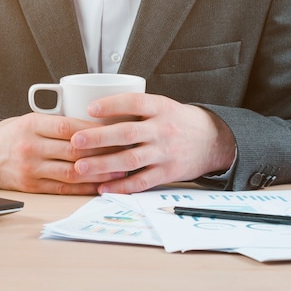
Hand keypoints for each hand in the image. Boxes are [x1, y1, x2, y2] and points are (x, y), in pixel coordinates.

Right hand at [0, 113, 127, 194]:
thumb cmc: (13, 134)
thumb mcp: (31, 120)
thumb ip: (58, 123)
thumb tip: (96, 126)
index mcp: (32, 125)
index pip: (70, 127)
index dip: (95, 132)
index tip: (115, 132)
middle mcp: (31, 147)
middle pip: (75, 151)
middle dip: (104, 152)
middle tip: (125, 151)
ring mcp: (31, 169)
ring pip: (72, 171)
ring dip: (99, 173)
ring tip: (119, 171)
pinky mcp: (32, 186)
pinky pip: (64, 187)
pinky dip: (84, 187)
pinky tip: (100, 185)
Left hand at [70, 93, 235, 193]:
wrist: (214, 140)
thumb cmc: (177, 121)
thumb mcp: (161, 106)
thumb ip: (135, 109)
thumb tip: (92, 110)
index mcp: (160, 107)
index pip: (135, 103)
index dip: (112, 105)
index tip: (90, 108)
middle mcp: (163, 129)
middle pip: (128, 133)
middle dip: (99, 137)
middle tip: (76, 140)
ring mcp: (166, 153)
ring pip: (131, 160)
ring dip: (103, 164)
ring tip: (81, 167)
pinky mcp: (168, 173)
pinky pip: (142, 181)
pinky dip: (122, 186)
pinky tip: (103, 187)